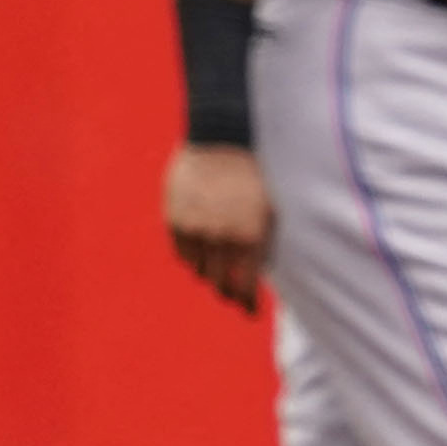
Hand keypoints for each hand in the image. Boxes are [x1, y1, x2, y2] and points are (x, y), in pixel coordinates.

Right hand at [163, 141, 271, 310]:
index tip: (249, 309)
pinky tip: (202, 246)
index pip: (244, 287)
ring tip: (218, 264)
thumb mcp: (271, 209)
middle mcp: (220, 238)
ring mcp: (194, 229)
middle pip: (218, 283)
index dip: (246, 302)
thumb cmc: (257, 171)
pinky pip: (181, 252)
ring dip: (209, 270)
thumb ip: (263, 245)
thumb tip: (256, 277)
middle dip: (227, 290)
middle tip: (232, 293)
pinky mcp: (175, 219)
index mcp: (250, 238)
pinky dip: (191, 254)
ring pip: (198, 269)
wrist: (224, 136)